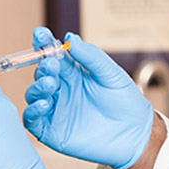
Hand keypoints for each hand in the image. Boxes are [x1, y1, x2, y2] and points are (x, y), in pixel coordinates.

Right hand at [22, 29, 154, 168]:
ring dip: (37, 86)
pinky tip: (45, 103)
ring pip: (34, 94)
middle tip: (52, 64)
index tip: (40, 34)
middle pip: (41, 73)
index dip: (44, 43)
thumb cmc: (126, 103)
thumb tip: (70, 38)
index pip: (53, 55)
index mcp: (73, 74)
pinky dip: (32, 110)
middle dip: (43, 66)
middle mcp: (61, 90)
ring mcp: (55, 110)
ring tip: (51, 83)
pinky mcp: (51, 131)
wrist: (136, 134)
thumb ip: (90, 56)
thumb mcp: (110, 74)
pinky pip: (32, 119)